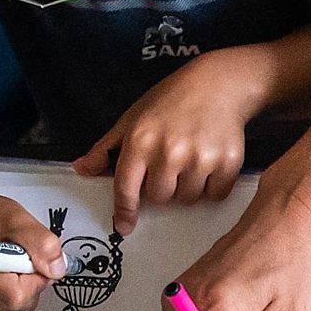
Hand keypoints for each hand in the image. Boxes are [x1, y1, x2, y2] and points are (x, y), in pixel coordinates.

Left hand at [72, 49, 258, 234]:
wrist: (220, 84)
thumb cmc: (173, 100)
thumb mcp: (133, 118)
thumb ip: (107, 147)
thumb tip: (83, 169)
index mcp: (141, 140)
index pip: (126, 187)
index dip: (124, 210)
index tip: (124, 226)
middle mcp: (169, 152)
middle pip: (160, 198)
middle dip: (163, 188)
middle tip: (171, 165)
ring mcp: (200, 158)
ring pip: (188, 200)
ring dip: (188, 188)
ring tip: (192, 160)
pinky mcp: (227, 163)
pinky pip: (215, 196)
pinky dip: (213, 186)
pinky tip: (211, 162)